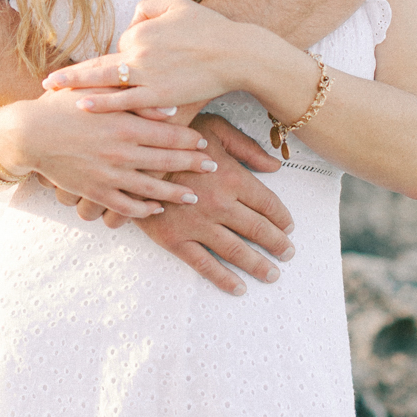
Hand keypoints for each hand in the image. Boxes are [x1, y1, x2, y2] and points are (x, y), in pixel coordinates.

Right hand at [0, 88, 218, 220]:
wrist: (29, 134)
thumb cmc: (63, 105)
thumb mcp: (98, 93)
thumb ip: (135, 99)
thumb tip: (170, 107)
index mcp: (125, 126)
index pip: (169, 135)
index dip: (190, 140)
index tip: (204, 143)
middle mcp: (122, 153)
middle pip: (167, 162)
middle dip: (193, 166)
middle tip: (212, 168)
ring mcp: (109, 176)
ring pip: (152, 189)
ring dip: (176, 193)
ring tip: (193, 195)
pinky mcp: (96, 192)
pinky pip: (126, 206)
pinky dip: (145, 209)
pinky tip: (157, 208)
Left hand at [43, 0, 251, 113]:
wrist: (235, 53)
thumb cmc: (208, 28)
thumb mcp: (176, 4)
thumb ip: (147, 8)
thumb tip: (130, 21)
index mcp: (141, 31)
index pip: (120, 44)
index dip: (123, 53)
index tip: (124, 63)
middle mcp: (138, 53)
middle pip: (98, 65)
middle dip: (70, 75)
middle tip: (47, 82)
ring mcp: (147, 77)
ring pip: (105, 84)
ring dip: (78, 88)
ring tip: (54, 93)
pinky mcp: (160, 96)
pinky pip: (125, 101)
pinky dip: (103, 103)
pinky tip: (84, 105)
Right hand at [75, 113, 294, 295]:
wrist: (127, 152)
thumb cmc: (173, 135)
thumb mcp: (213, 128)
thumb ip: (245, 147)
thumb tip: (276, 166)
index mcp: (231, 177)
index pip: (267, 203)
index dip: (282, 217)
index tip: (289, 227)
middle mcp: (219, 204)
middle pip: (258, 230)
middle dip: (277, 244)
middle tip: (288, 254)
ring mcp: (198, 225)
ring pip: (237, 251)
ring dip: (259, 265)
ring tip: (273, 274)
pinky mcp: (175, 239)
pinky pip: (204, 265)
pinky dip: (224, 279)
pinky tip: (239, 288)